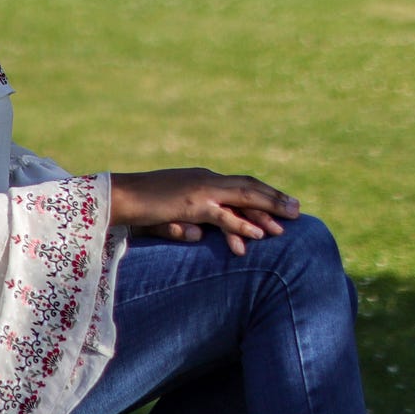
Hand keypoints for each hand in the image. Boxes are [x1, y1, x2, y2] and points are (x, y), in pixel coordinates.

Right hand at [110, 167, 299, 255]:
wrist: (116, 196)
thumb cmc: (137, 206)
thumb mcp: (167, 213)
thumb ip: (185, 221)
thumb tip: (199, 234)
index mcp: (199, 178)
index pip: (237, 183)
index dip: (262, 192)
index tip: (281, 202)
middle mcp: (204, 179)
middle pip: (247, 186)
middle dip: (274, 197)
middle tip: (297, 209)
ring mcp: (199, 190)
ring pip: (243, 196)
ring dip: (268, 208)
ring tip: (289, 220)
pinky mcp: (191, 203)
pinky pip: (224, 214)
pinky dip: (243, 224)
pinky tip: (259, 235)